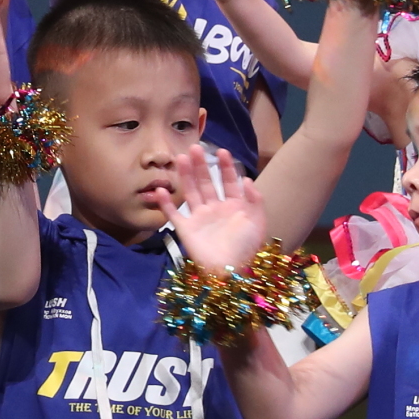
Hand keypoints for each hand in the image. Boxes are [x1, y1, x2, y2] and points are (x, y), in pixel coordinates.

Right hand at [168, 144, 269, 272]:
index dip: (225, 167)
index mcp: (234, 206)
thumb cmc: (246, 247)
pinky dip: (166, 203)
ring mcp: (199, 218)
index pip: (228, 181)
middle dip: (201, 165)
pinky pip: (174, 214)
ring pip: (190, 192)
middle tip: (194, 148)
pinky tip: (160, 190)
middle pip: (206, 183)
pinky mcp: (186, 230)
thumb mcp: (257, 221)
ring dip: (185, 176)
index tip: (221, 151)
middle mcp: (215, 209)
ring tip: (180, 158)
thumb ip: (255, 200)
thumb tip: (246, 179)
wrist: (230, 271)